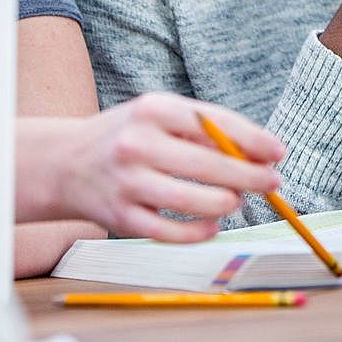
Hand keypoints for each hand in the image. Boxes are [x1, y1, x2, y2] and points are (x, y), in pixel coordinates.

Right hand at [40, 93, 285, 241]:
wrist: (63, 163)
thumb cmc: (127, 136)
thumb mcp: (157, 115)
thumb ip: (202, 128)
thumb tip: (257, 152)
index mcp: (152, 109)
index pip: (213, 122)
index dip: (252, 140)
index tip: (278, 152)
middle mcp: (137, 144)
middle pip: (209, 165)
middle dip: (250, 176)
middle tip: (273, 182)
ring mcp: (127, 183)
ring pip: (194, 202)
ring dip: (227, 203)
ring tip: (237, 200)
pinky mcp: (120, 218)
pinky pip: (172, 232)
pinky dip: (200, 230)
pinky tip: (213, 223)